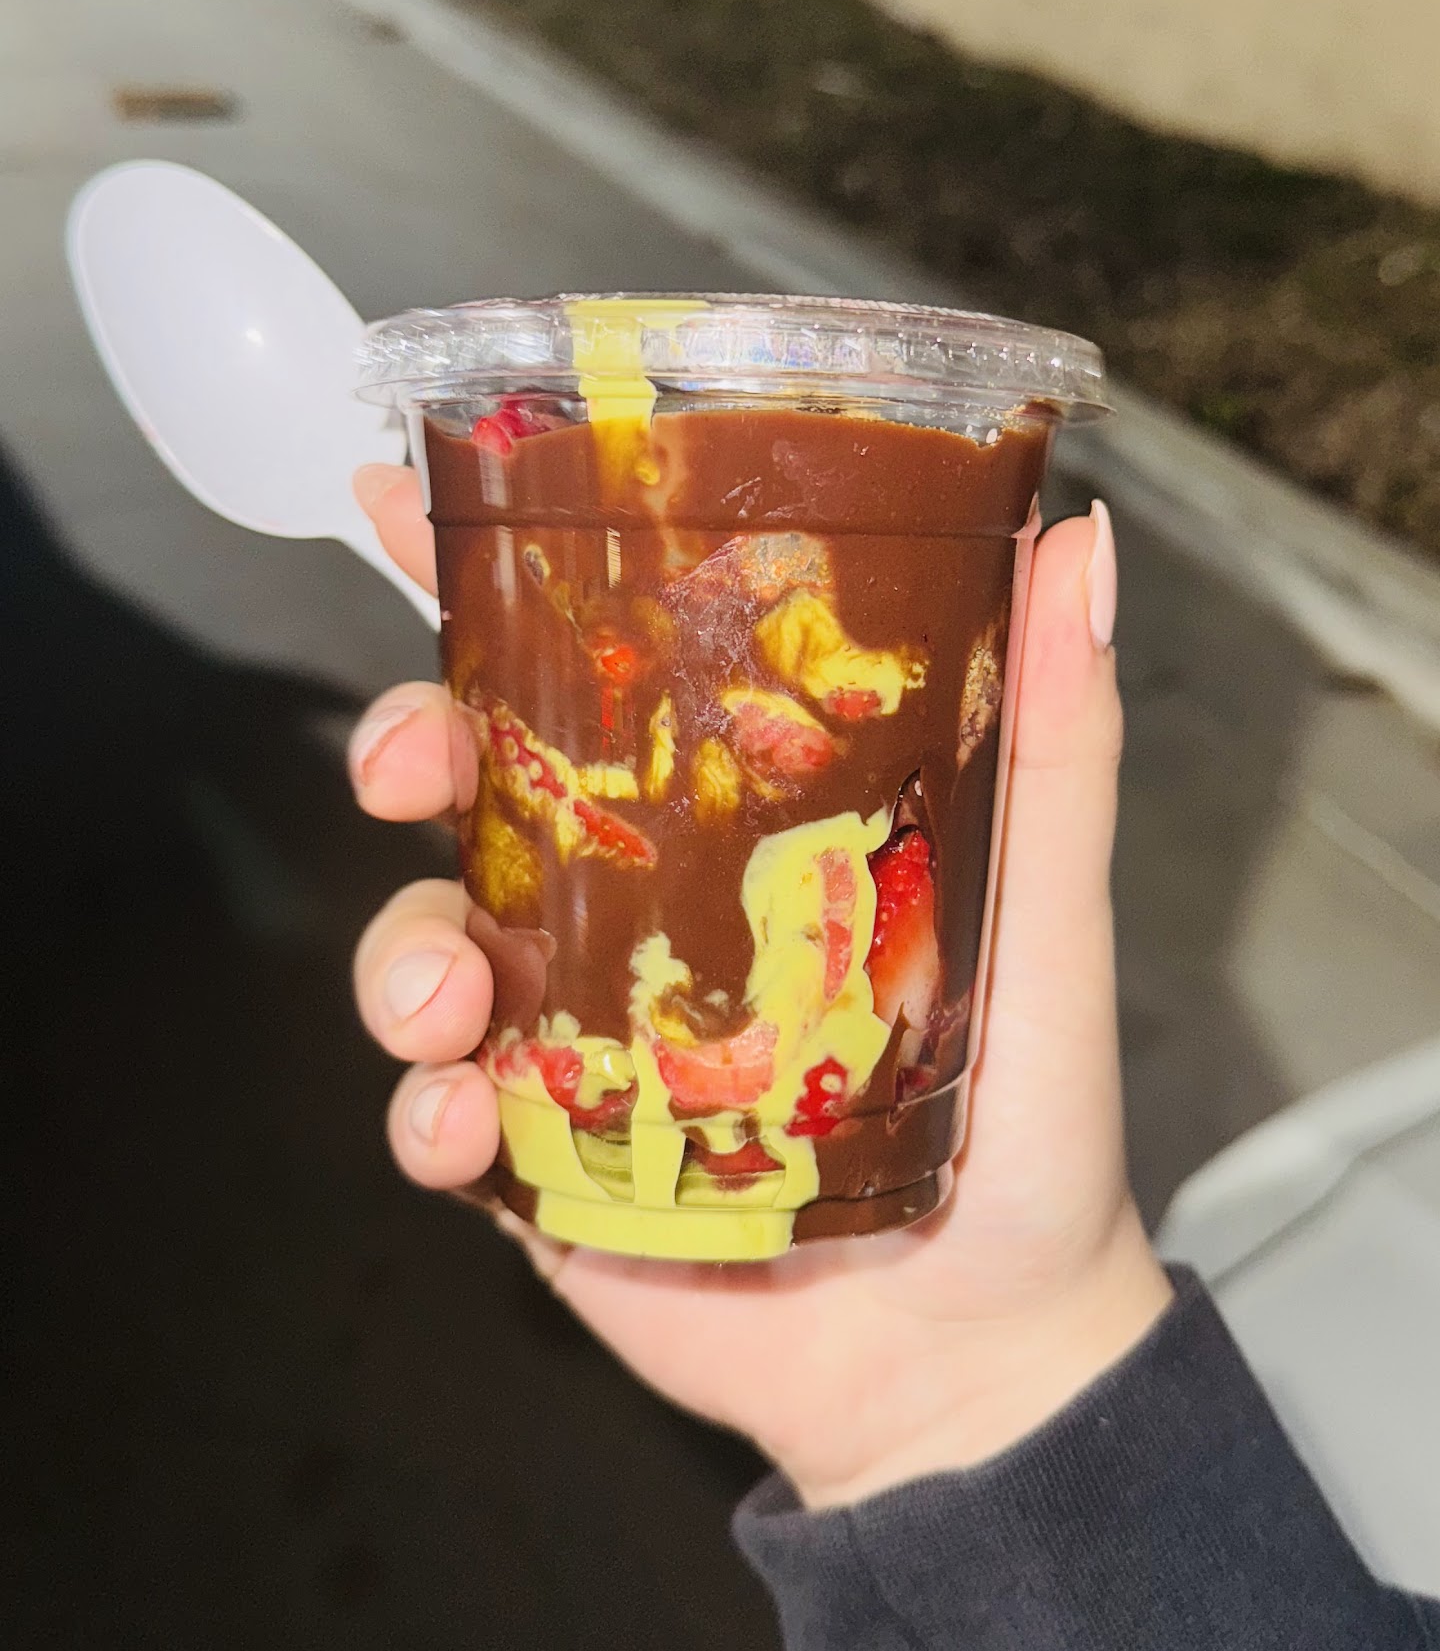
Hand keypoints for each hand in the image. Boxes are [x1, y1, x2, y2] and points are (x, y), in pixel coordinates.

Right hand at [348, 463, 1172, 1509]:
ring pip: (421, 944)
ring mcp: (573, 1033)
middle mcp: (631, 909)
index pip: (593, 678)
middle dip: (404, 745)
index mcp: (725, 827)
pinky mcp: (540, 1157)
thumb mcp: (1048, 917)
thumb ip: (1057, 743)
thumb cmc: (1023, 1123)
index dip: (488, 580)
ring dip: (396, 955)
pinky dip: (422, 1112)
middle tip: (410, 762)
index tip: (406, 495)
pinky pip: (432, 1116)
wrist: (974, 1351)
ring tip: (449, 1000)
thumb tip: (1078, 546)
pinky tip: (468, 1125)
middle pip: (467, 789)